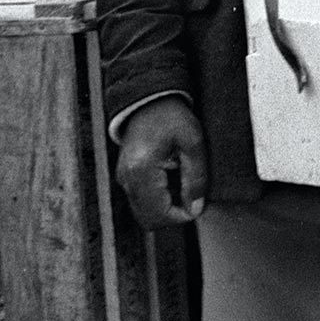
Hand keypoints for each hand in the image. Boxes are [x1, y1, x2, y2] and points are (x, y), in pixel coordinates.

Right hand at [115, 98, 208, 226]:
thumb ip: (196, 177)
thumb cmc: (169, 115)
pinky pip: (141, 202)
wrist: (148, 100)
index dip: (183, 215)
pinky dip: (157, 201)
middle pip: (149, 220)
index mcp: (142, 170)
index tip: (196, 201)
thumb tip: (195, 207)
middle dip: (173, 215)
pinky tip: (169, 181)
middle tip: (189, 195)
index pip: (160, 215)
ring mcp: (123, 178)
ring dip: (164, 209)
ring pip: (144, 214)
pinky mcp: (125, 176)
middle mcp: (127, 177)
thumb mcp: (192, 142)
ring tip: (178, 185)